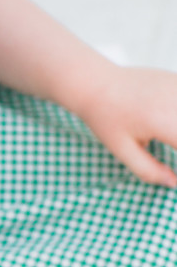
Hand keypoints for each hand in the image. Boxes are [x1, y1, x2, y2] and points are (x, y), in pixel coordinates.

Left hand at [75, 63, 176, 186]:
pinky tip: (167, 123)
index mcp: (164, 121)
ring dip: (176, 133)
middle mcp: (176, 101)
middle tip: (168, 147)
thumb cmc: (106, 119)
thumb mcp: (123, 151)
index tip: (173, 174)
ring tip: (167, 138)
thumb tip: (174, 183)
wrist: (96, 83)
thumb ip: (149, 171)